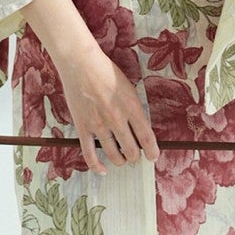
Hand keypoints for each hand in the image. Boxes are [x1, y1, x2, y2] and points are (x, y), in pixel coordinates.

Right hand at [54, 45, 158, 174]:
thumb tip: (139, 129)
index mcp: (132, 107)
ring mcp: (99, 125)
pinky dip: (97, 166)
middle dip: (135, 157)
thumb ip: (133, 109)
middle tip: (135, 155)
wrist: (81, 64)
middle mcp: (117, 119)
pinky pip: (90, 154)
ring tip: (122, 159)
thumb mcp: (128, 88)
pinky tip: (103, 170)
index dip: (152, 151)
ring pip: (114, 155)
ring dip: (120, 161)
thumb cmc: (106, 72)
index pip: (147, 137)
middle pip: (131, 150)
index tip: (153, 156)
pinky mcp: (83, 127)